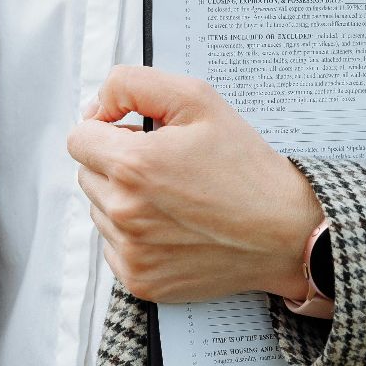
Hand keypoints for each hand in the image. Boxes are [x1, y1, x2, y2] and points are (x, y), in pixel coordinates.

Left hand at [66, 65, 322, 303]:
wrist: (286, 233)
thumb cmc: (246, 166)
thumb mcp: (197, 100)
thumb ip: (133, 85)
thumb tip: (96, 105)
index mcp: (132, 165)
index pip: (79, 138)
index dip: (108, 128)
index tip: (137, 134)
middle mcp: (123, 212)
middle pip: (86, 173)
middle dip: (115, 163)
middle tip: (165, 166)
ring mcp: (130, 251)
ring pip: (99, 210)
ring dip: (123, 199)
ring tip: (174, 197)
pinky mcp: (139, 280)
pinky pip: (112, 246)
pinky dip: (133, 235)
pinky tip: (173, 227)